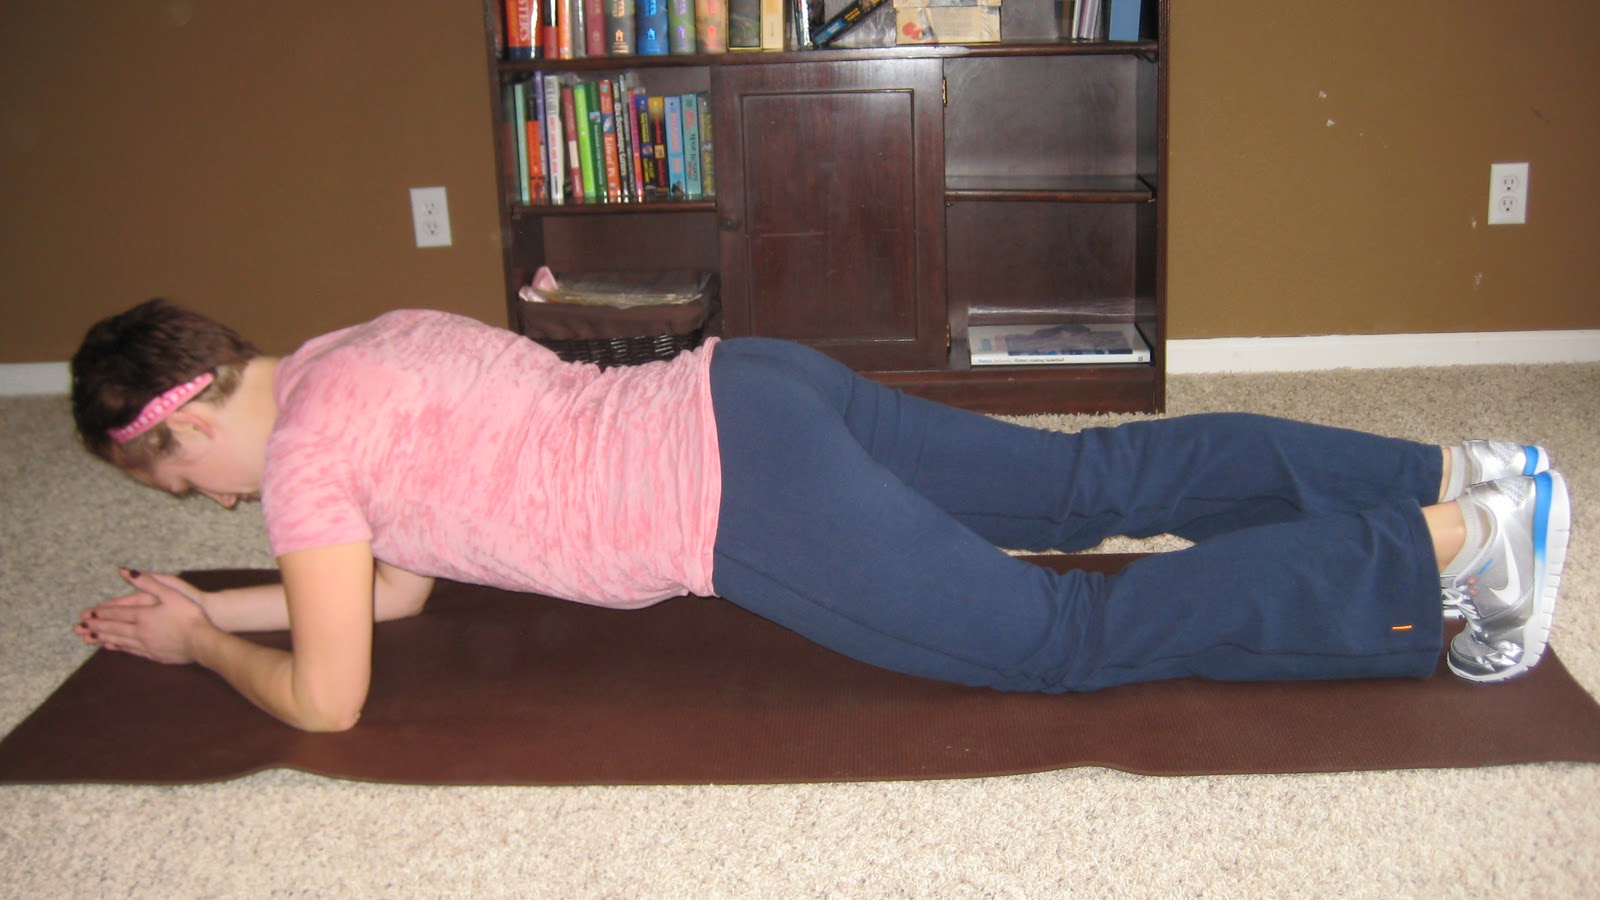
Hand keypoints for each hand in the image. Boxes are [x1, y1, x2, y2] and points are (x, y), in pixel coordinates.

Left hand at [73, 570, 215, 664]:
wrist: (203, 642)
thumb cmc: (191, 615)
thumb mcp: (171, 593)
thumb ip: (148, 582)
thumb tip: (127, 572)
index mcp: (144, 615)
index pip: (118, 612)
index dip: (101, 612)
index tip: (87, 613)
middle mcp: (140, 631)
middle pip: (113, 628)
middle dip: (95, 627)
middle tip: (78, 628)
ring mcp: (146, 644)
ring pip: (119, 640)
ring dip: (102, 638)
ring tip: (88, 638)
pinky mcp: (154, 654)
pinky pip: (130, 650)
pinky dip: (118, 647)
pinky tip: (112, 646)